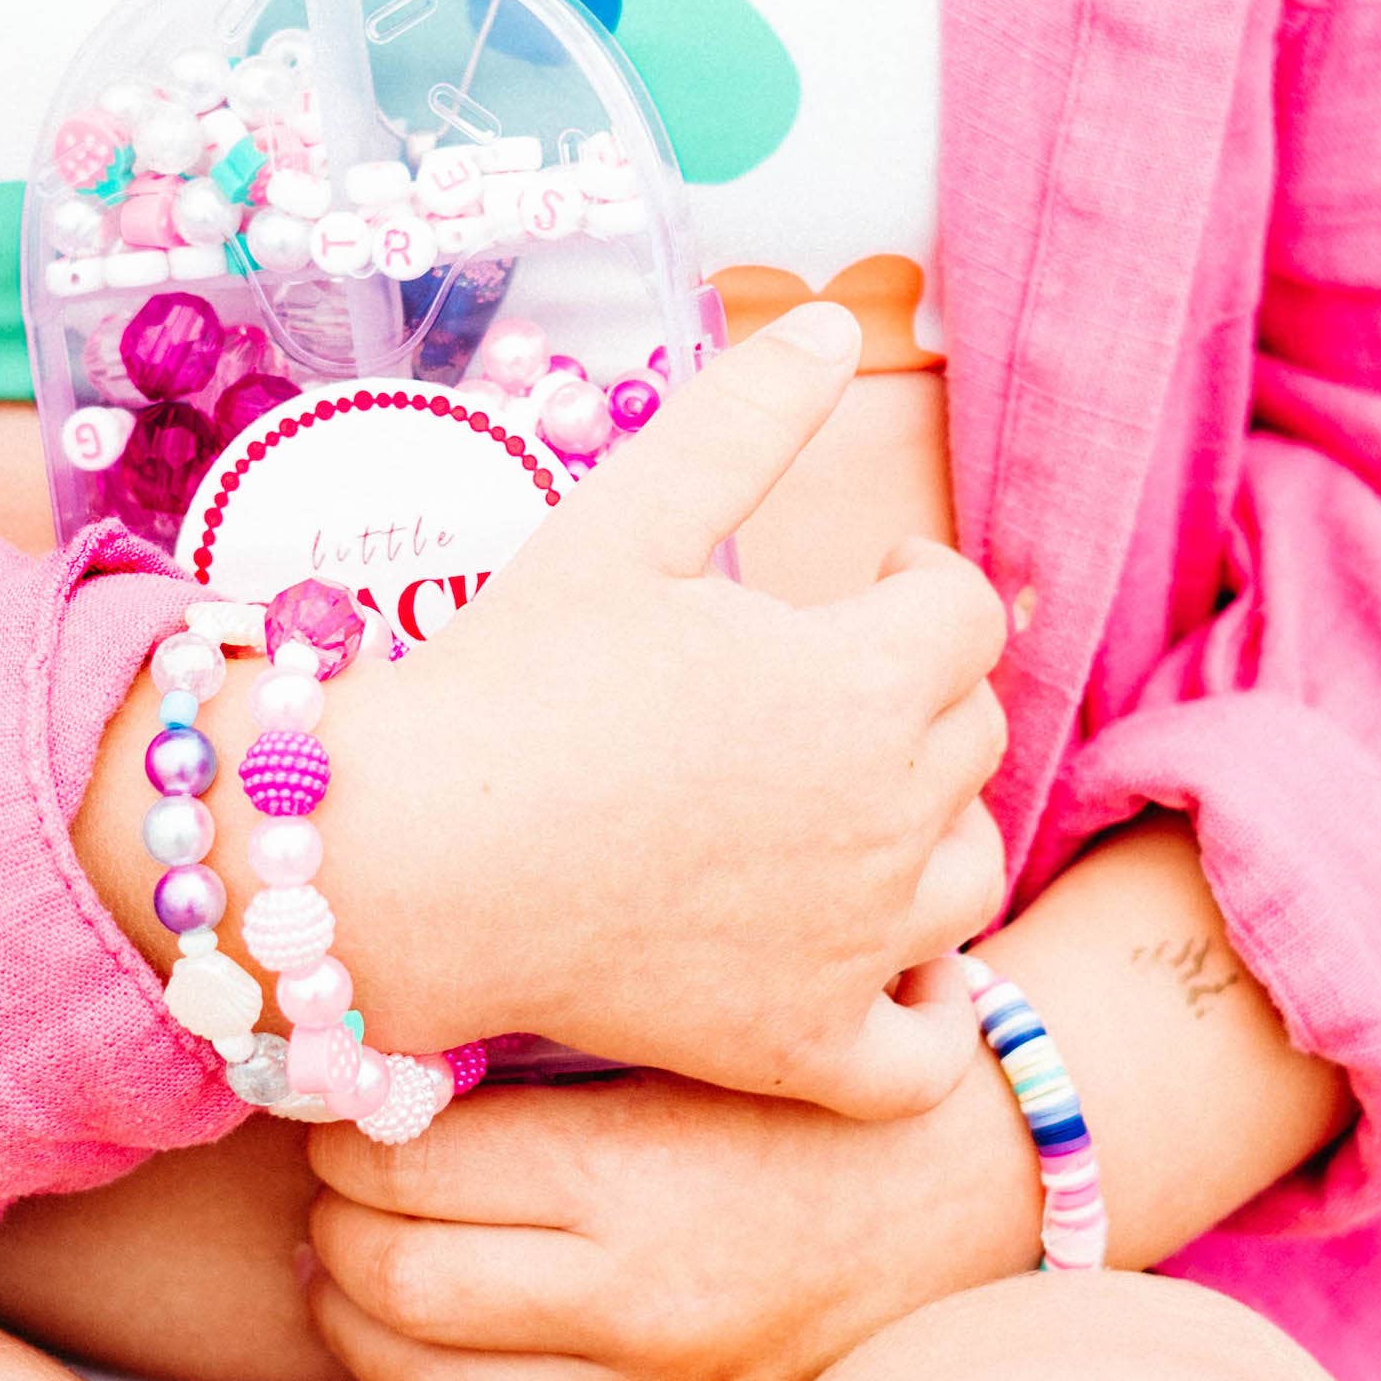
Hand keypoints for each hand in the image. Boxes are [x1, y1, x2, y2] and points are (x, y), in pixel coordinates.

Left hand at [296, 970, 1035, 1380]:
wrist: (963, 1184)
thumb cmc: (809, 1083)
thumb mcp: (681, 1036)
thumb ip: (542, 1059)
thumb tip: (384, 1066)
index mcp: (628, 1175)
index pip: (410, 1171)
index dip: (344, 1136)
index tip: (336, 1106)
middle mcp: (635, 1304)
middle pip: (400, 1287)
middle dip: (332, 1233)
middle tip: (325, 1189)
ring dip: (355, 1333)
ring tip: (340, 1275)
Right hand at [317, 304, 1010, 1116]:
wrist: (413, 852)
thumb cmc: (518, 675)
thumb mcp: (631, 518)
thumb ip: (746, 419)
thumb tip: (846, 326)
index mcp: (858, 681)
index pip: (964, 613)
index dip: (918, 583)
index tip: (863, 581)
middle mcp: (886, 818)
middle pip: (967, 734)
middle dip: (912, 690)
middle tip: (816, 678)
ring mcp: (853, 946)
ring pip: (967, 876)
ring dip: (929, 830)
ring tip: (842, 801)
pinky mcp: (801, 1049)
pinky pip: (923, 1053)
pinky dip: (925, 1015)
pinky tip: (886, 970)